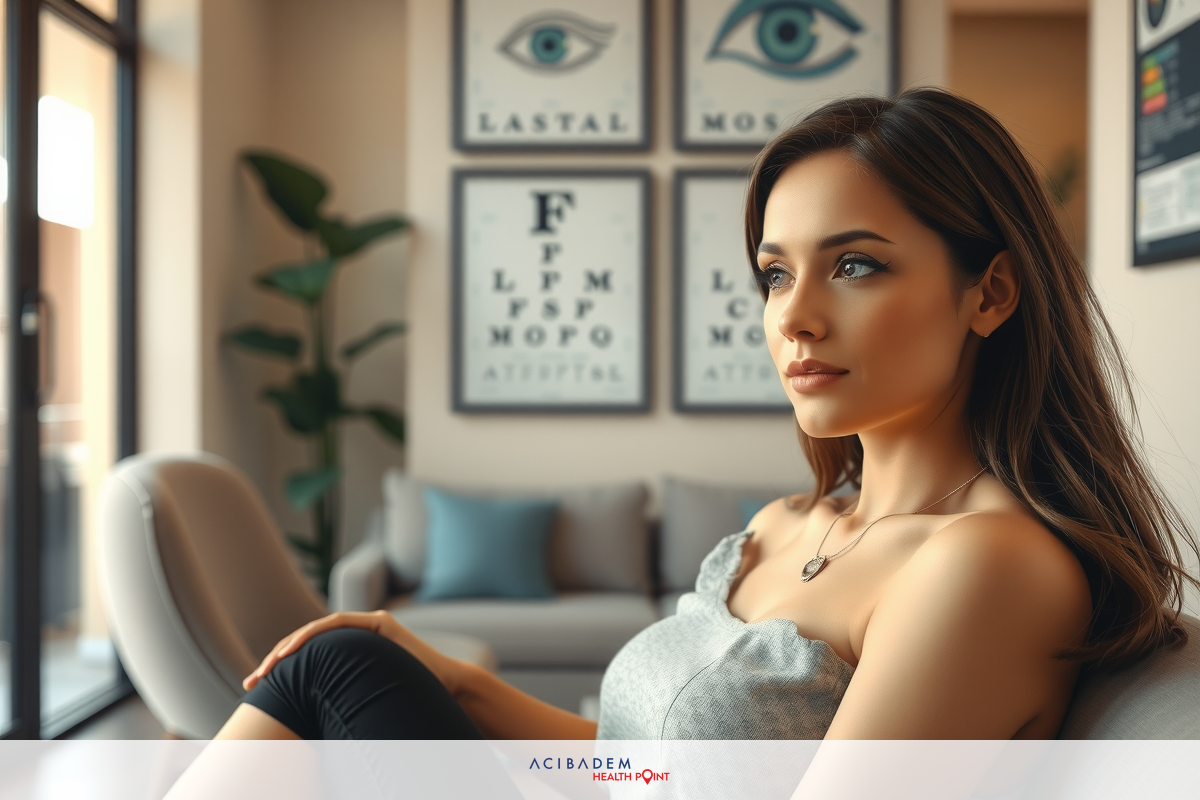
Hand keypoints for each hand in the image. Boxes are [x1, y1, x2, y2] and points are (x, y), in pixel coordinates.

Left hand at [242, 610, 469, 694]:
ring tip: (268, 667)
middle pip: (306, 645)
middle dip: (275, 661)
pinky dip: (313, 634)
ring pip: (316, 632)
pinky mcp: (380, 623)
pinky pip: (338, 624)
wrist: (446, 690)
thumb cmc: (407, 703)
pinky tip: (293, 649)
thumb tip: (308, 731)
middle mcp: (356, 639)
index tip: (256, 690)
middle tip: (253, 682)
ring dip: (287, 648)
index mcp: (349, 657)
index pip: (307, 661)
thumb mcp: (360, 704)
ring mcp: (368, 627)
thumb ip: (339, 705)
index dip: (280, 672)